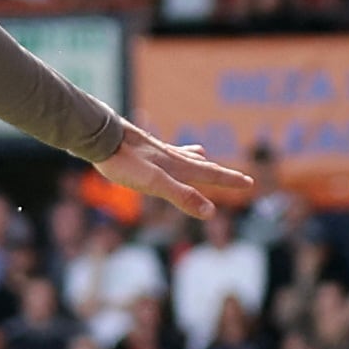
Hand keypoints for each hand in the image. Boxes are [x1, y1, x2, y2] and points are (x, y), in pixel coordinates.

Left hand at [97, 121, 255, 217]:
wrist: (99, 136)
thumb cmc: (125, 162)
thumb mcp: (155, 184)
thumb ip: (182, 196)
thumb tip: (211, 212)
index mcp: (176, 166)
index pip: (209, 174)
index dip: (229, 180)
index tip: (249, 182)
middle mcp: (169, 156)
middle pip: (200, 165)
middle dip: (219, 172)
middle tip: (238, 176)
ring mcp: (152, 150)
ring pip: (180, 154)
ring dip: (195, 158)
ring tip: (202, 154)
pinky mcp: (136, 147)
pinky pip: (159, 150)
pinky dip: (169, 151)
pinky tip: (157, 149)